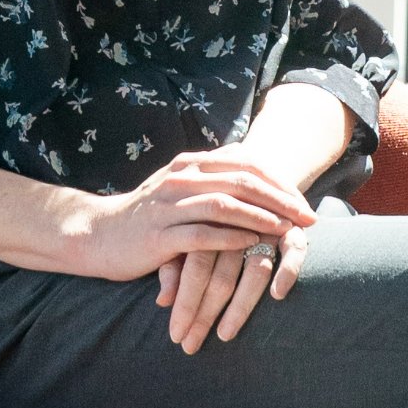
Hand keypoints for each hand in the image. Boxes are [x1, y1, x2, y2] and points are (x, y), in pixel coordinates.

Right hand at [85, 151, 315, 339]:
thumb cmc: (148, 216)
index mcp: (190, 164)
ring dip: (260, 217)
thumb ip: (213, 180)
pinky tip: (252, 245)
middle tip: (308, 216)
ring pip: (224, 204)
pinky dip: (230, 238)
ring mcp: (168, 205)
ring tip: (286, 229)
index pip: (245, 163)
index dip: (280, 181)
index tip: (305, 199)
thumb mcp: (180, 189)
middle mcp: (181, 178)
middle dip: (280, 199)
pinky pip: (201, 234)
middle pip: (241, 181)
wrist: (99, 235)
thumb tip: (256, 176)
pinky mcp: (159, 235)